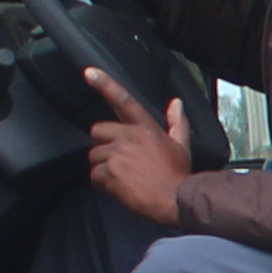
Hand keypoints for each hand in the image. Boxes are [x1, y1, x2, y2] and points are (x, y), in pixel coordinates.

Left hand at [85, 68, 193, 226]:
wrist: (175, 200)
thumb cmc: (178, 175)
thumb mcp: (181, 145)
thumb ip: (177, 122)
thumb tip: (176, 103)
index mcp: (145, 128)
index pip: (124, 100)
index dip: (105, 84)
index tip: (89, 72)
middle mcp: (129, 137)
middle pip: (97, 132)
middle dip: (102, 145)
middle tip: (117, 159)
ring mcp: (118, 155)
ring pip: (94, 156)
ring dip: (103, 168)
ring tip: (122, 178)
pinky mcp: (111, 173)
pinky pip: (95, 175)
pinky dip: (103, 184)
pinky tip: (119, 188)